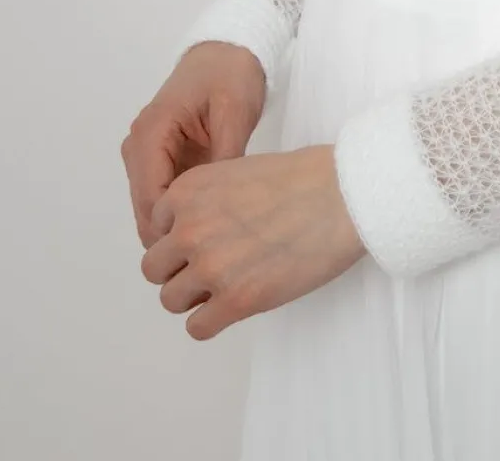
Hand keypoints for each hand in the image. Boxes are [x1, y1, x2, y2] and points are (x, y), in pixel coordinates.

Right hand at [122, 42, 267, 248]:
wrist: (229, 50)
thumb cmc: (232, 75)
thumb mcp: (234, 114)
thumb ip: (223, 158)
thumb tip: (218, 208)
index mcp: (150, 134)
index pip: (150, 199)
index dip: (172, 231)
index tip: (206, 251)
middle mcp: (138, 147)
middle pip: (146, 210)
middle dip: (173, 235)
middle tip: (212, 259)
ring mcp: (146, 154)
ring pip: (153, 208)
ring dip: (177, 227)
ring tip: (215, 246)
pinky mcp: (160, 158)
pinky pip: (164, 196)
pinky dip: (182, 213)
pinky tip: (212, 226)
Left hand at [140, 145, 367, 339]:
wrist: (343, 195)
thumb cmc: (304, 177)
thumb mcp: (239, 170)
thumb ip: (209, 200)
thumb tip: (201, 228)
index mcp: (189, 191)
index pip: (157, 229)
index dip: (180, 237)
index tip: (205, 240)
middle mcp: (190, 229)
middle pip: (155, 268)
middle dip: (180, 269)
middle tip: (211, 268)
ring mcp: (211, 267)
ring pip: (171, 300)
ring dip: (194, 297)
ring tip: (226, 288)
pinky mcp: (236, 300)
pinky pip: (197, 328)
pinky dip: (210, 322)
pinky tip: (233, 308)